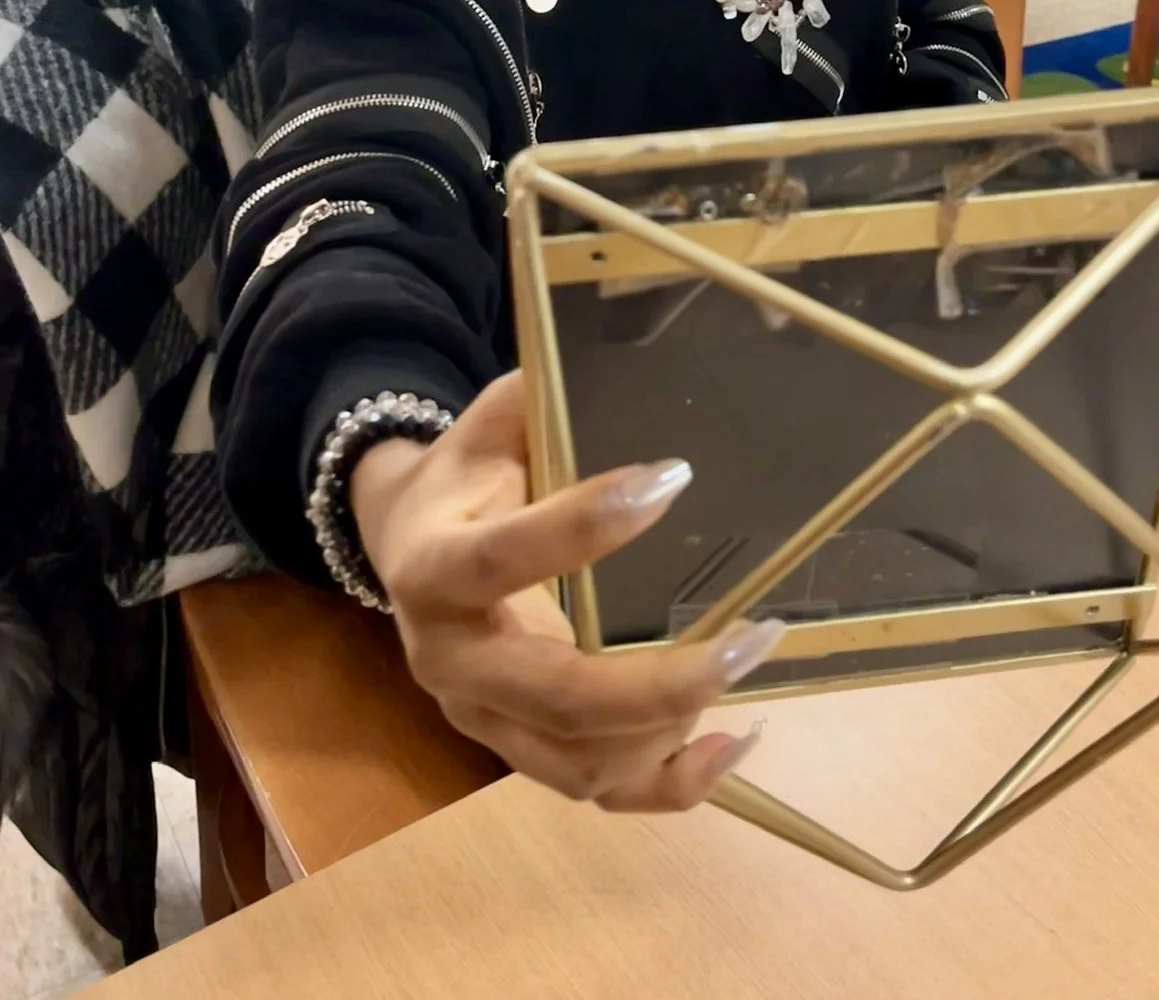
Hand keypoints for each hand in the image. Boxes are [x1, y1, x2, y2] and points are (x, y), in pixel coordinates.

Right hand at [352, 373, 781, 809]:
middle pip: (557, 694)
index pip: (506, 557)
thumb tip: (600, 368)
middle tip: (754, 634)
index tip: (674, 477)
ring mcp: (481, 719)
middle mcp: (450, 659)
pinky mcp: (515, 750)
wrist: (404, 547)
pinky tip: (737, 742)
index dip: (585, 523)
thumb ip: (531, 403)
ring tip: (747, 660)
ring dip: (674, 725)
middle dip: (662, 680)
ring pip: (580, 759)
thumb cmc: (464, 477)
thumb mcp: (487, 427)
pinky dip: (670, 786)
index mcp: (434, 566)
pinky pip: (595, 791)